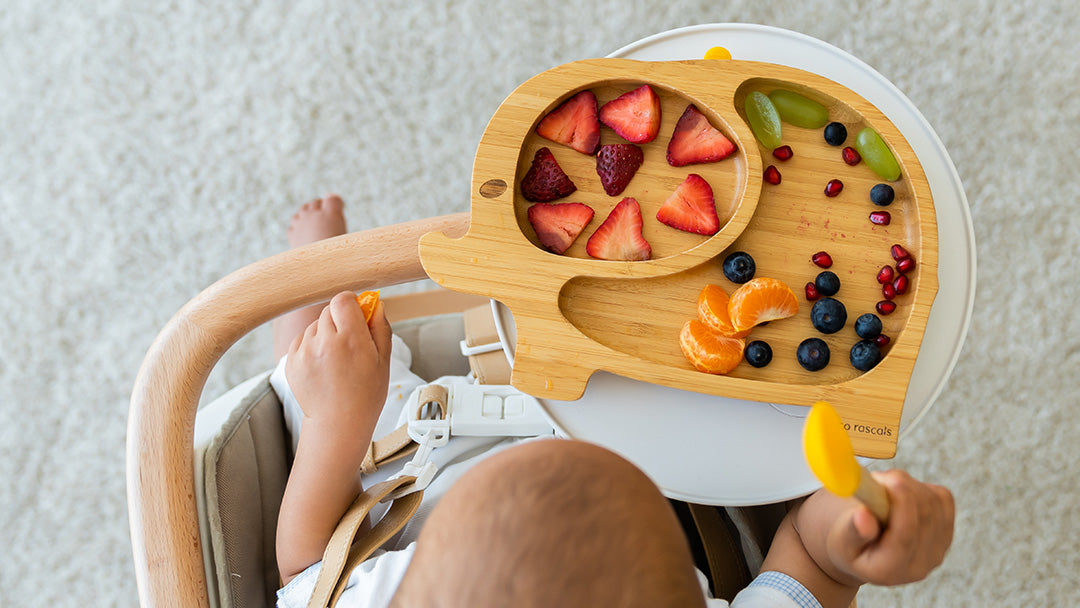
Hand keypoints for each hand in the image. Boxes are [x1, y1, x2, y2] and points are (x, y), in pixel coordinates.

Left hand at [285, 290, 392, 442]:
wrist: (339, 423)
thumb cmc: (366, 394)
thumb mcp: (383, 360)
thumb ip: (380, 327)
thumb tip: (375, 304)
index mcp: (351, 339)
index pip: (343, 300)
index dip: (351, 303)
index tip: (357, 313)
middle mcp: (324, 342)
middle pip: (328, 311)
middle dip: (339, 320)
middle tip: (349, 341)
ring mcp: (304, 352)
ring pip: (314, 326)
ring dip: (325, 334)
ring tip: (335, 359)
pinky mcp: (291, 361)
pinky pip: (302, 340)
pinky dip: (312, 346)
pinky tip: (323, 365)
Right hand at [802, 470, 954, 586]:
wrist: (866, 551)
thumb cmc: (849, 544)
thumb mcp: (841, 541)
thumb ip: (852, 531)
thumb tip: (864, 516)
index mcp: (889, 570)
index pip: (906, 535)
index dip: (901, 503)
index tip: (889, 480)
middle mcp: (920, 564)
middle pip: (925, 514)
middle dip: (902, 486)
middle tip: (877, 478)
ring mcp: (938, 549)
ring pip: (935, 502)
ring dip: (910, 485)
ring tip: (884, 489)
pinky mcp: (946, 532)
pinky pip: (943, 498)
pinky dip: (923, 488)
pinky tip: (902, 495)